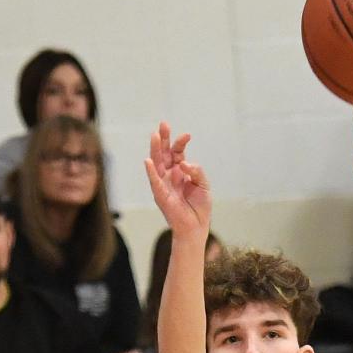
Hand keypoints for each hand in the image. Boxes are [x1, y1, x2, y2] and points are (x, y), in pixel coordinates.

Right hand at [144, 122, 212, 236]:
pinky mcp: (161, 196)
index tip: (187, 135)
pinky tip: (148, 161)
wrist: (196, 227)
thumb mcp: (203, 184)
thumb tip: (184, 163)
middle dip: (163, 139)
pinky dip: (151, 172)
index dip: (180, 143)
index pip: (177, 152)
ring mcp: (164, 185)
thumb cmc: (200, 207)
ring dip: (155, 150)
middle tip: (163, 124)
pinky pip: (155, 182)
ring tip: (154, 136)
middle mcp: (170, 176)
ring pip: (157, 165)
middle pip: (164, 154)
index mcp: (180, 172)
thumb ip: (196, 171)